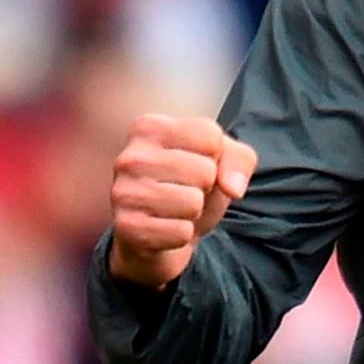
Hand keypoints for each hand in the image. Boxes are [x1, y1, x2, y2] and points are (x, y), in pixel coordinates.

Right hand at [107, 114, 259, 290]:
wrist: (157, 234)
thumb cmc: (189, 186)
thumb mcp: (220, 161)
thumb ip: (239, 159)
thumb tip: (233, 188)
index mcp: (149, 127)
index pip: (211, 137)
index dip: (214, 157)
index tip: (194, 165)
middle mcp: (130, 156)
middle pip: (205, 171)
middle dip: (205, 187)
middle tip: (184, 191)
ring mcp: (124, 192)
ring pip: (193, 203)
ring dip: (193, 213)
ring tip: (175, 209)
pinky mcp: (126, 227)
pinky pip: (181, 233)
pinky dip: (182, 236)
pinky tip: (164, 228)